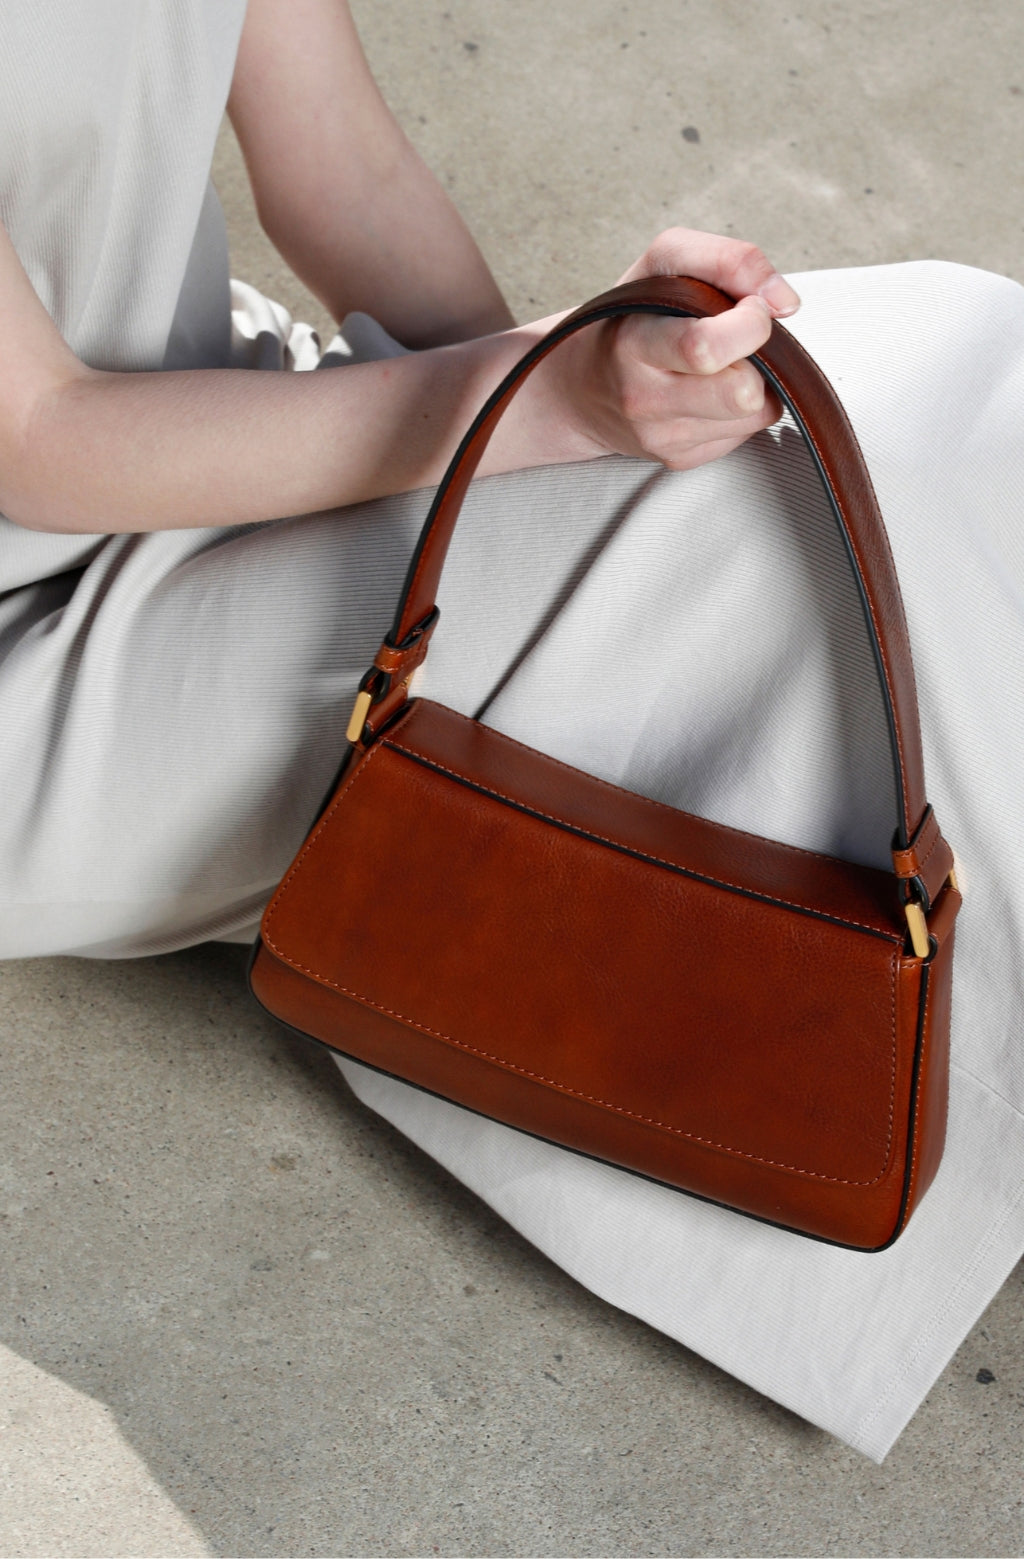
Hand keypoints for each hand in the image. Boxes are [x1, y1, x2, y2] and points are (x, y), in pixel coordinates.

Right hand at [549, 228, 800, 470]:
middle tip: (744, 340)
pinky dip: (742, 409)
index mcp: (634, 344)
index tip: (750, 307)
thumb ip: (726, 260)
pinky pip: (747, 433)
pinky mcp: (681, 459)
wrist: (579, 390)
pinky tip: (712, 391)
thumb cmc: (627, 318)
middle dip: (761, 361)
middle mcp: (644, 398)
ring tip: (725, 364)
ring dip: (757, 382)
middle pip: (740, 393)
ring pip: (756, 413)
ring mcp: (663, 437)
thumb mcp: (662, 263)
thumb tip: (784, 301)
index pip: (704, 348)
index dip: (748, 325)